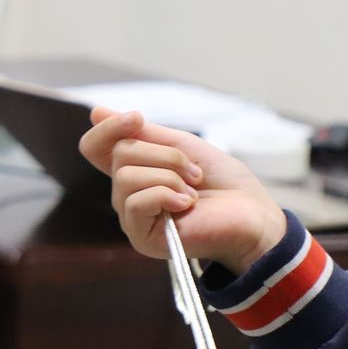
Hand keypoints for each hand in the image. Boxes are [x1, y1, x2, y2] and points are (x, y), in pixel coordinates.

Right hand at [78, 106, 285, 271]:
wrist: (253, 215)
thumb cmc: (223, 183)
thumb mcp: (182, 146)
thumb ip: (142, 133)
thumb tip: (95, 112)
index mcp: (134, 170)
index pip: (95, 147)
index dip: (108, 128)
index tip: (136, 119)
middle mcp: (126, 193)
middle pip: (119, 154)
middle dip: (165, 155)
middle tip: (193, 172)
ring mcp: (132, 216)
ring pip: (127, 176)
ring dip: (170, 176)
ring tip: (191, 191)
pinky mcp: (141, 236)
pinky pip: (136, 201)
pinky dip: (167, 195)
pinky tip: (186, 205)